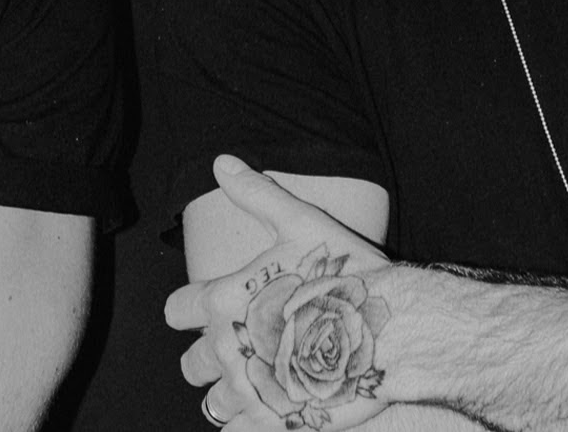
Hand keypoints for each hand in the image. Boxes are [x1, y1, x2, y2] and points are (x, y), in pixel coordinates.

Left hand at [167, 156, 395, 429]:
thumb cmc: (346, 273)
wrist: (392, 330)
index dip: (192, 308)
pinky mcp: (271, 424)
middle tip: (248, 340)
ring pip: (212, 402)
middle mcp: (225, 350)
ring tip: (261, 375)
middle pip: (191, 364)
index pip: (175, 312)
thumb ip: (255, 193)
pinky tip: (272, 403)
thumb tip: (221, 161)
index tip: (215, 304)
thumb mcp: (299, 221)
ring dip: (229, 390)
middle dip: (212, 353)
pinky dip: (246, 424)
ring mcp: (248, 393)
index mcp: (221, 302)